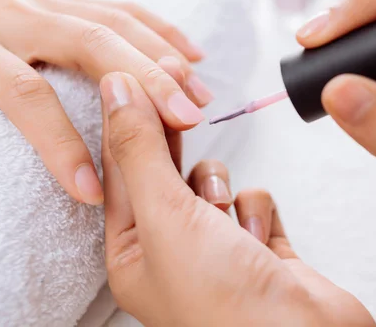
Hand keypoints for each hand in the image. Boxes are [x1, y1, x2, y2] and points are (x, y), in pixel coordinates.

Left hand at [0, 0, 212, 204]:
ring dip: (165, 61)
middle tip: (186, 121)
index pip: (26, 94)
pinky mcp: (72, 3)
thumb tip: (59, 180)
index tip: (91, 192)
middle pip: (90, 42)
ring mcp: (49, 3)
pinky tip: (193, 57)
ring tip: (196, 100)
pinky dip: (164, 34)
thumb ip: (6, 125)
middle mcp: (17, 16)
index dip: (60, 145)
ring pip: (117, 23)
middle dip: (145, 83)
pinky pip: (127, 11)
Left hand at [100, 72, 374, 326]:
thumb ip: (141, 149)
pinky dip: (256, 211)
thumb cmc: (223, 300)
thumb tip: (115, 89)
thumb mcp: (166, 215)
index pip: (120, 172)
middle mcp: (172, 251)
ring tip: (225, 217)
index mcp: (133, 253)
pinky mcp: (260, 245)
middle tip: (181, 99)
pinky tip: (260, 240)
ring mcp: (218, 248)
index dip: (128, 122)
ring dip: (222, 189)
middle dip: (175, 147)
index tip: (138, 76)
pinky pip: (252, 200)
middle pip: (167, 173)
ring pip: (214, 182)